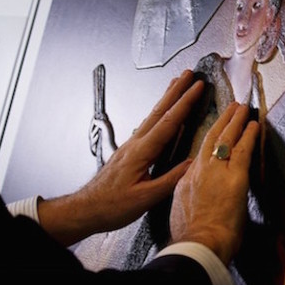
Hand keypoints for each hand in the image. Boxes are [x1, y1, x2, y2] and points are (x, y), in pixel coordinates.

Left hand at [38, 70, 205, 245]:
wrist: (86, 209)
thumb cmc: (111, 206)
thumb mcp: (146, 198)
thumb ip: (170, 180)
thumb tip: (191, 164)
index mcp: (141, 152)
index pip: (168, 122)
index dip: (185, 103)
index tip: (197, 87)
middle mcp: (134, 144)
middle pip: (159, 111)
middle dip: (176, 91)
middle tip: (188, 74)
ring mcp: (130, 147)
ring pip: (152, 117)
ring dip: (166, 99)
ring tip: (176, 85)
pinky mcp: (128, 153)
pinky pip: (147, 127)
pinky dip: (159, 115)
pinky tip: (162, 115)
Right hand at [169, 103, 259, 264]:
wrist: (198, 244)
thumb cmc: (192, 239)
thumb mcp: (182, 215)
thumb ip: (189, 202)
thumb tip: (197, 203)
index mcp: (184, 183)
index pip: (198, 158)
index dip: (207, 145)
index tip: (212, 135)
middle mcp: (197, 172)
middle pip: (208, 140)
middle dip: (220, 122)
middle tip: (229, 108)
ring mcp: (215, 172)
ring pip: (224, 139)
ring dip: (234, 121)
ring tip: (241, 108)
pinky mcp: (234, 177)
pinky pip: (242, 150)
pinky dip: (248, 135)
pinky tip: (254, 124)